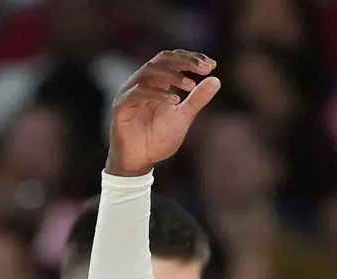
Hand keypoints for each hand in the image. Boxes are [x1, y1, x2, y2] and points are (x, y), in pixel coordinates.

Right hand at [107, 50, 220, 176]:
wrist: (139, 161)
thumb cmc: (158, 139)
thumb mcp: (183, 117)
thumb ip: (197, 99)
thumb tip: (216, 80)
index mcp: (157, 82)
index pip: (173, 59)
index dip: (191, 58)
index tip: (212, 65)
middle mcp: (142, 82)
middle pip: (162, 59)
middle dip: (185, 61)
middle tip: (204, 68)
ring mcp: (130, 92)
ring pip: (149, 71)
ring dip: (172, 75)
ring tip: (191, 86)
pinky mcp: (121, 106)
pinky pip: (138, 93)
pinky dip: (157, 94)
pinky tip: (174, 101)